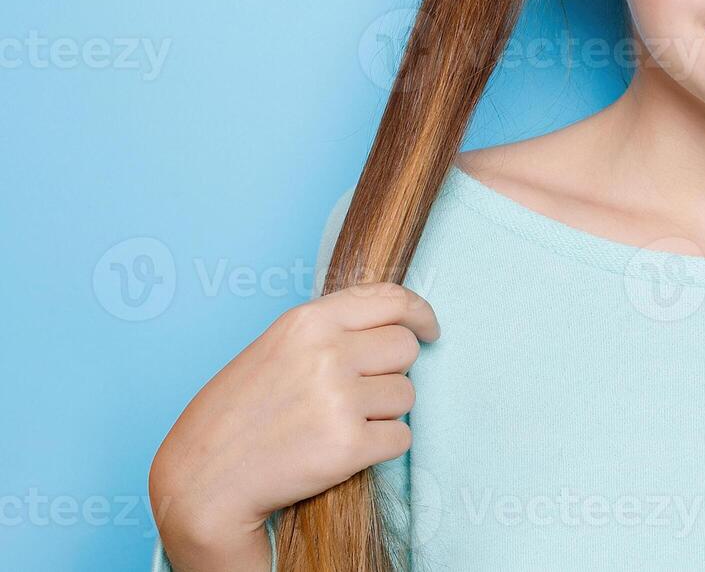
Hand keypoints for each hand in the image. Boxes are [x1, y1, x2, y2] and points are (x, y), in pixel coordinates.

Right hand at [148, 282, 439, 569]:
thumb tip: (394, 323)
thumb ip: (330, 330)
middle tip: (360, 392)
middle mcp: (327, 354)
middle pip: (405, 348)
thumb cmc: (238, 413)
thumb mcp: (277, 347)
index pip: (390, 299)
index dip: (419, 313)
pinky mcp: (349, 446)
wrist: (203, 478)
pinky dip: (381, 446)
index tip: (429, 329)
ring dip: (384, 412)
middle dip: (392, 371)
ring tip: (339, 423)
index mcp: (308, 322)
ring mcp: (340, 400)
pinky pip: (401, 437)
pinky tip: (345, 449)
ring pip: (406, 395)